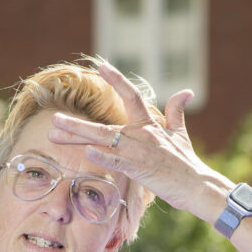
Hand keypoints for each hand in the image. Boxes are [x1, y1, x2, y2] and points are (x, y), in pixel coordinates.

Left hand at [47, 61, 213, 215]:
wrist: (197, 185)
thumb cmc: (186, 162)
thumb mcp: (181, 133)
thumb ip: (177, 111)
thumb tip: (187, 92)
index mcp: (149, 124)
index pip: (131, 96)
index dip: (117, 79)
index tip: (102, 66)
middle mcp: (141, 134)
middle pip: (103, 125)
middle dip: (76, 124)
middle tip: (54, 119)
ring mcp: (139, 151)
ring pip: (103, 141)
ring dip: (77, 137)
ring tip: (55, 134)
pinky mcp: (141, 169)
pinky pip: (118, 161)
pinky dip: (104, 156)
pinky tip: (87, 152)